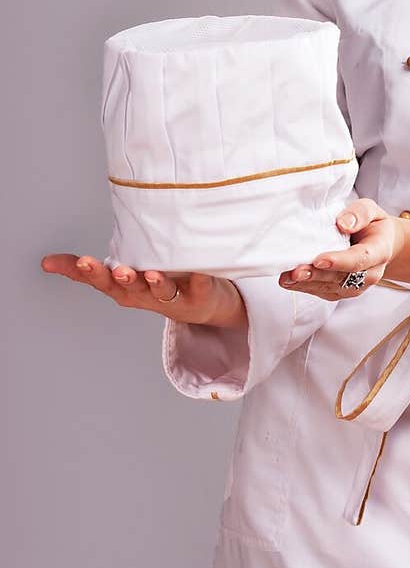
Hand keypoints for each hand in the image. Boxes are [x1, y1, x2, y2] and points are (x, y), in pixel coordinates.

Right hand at [41, 253, 244, 327]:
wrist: (205, 307)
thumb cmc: (157, 286)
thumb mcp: (119, 278)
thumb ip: (87, 270)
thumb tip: (46, 262)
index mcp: (125, 290)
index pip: (100, 281)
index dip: (88, 274)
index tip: (81, 260)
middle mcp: (145, 295)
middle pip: (129, 288)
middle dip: (120, 279)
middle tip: (114, 270)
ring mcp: (173, 297)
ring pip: (161, 291)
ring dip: (154, 283)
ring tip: (150, 273)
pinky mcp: (199, 294)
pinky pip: (199, 285)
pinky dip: (198, 278)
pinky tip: (197, 270)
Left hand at [278, 198, 405, 301]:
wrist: (379, 243)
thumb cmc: (372, 225)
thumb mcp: (371, 210)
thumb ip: (360, 213)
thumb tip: (343, 223)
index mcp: (380, 251)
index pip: (360, 259)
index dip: (340, 261)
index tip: (319, 259)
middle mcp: (370, 273)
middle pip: (342, 278)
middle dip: (317, 276)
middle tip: (297, 271)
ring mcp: (356, 285)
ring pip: (330, 288)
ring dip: (307, 284)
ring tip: (287, 277)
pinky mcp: (341, 291)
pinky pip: (323, 292)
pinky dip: (305, 287)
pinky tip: (289, 281)